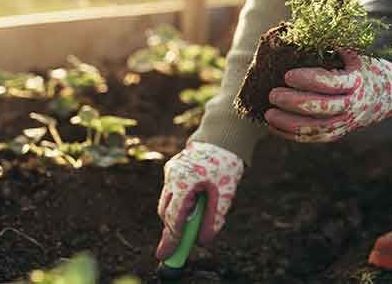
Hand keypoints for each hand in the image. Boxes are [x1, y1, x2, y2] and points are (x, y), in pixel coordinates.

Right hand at [155, 141, 242, 259]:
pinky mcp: (172, 168)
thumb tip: (204, 241)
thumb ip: (214, 217)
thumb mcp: (225, 193)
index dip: (172, 238)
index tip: (166, 255)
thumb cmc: (226, 163)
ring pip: (167, 202)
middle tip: (178, 246)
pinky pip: (171, 191)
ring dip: (175, 215)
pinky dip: (179, 201)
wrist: (222, 136)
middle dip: (172, 229)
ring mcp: (170, 171)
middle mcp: (173, 176)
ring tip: (193, 218)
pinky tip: (193, 200)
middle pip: (166, 212)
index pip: (174, 217)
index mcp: (185, 181)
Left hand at [265, 49, 391, 141]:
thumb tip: (304, 34)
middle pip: (320, 108)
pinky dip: (293, 135)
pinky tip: (274, 127)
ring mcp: (347, 122)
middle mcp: (352, 105)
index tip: (287, 75)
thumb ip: (335, 47)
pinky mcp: (341, 132)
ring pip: (315, 128)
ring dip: (288, 123)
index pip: (329, 83)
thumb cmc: (370, 69)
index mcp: (357, 82)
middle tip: (272, 94)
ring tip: (268, 113)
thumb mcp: (358, 55)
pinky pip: (315, 138)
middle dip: (293, 102)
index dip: (307, 79)